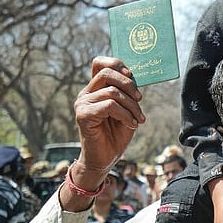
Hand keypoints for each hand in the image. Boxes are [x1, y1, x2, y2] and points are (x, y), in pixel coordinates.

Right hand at [63, 57, 144, 208]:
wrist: (104, 160)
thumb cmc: (115, 135)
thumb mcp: (126, 109)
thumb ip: (127, 93)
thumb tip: (135, 77)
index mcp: (95, 89)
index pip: (99, 63)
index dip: (116, 63)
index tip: (131, 74)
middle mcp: (86, 93)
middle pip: (107, 73)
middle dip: (129, 84)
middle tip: (139, 99)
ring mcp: (82, 104)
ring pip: (112, 92)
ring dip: (132, 106)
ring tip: (138, 119)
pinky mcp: (83, 115)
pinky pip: (109, 106)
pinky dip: (126, 115)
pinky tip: (131, 124)